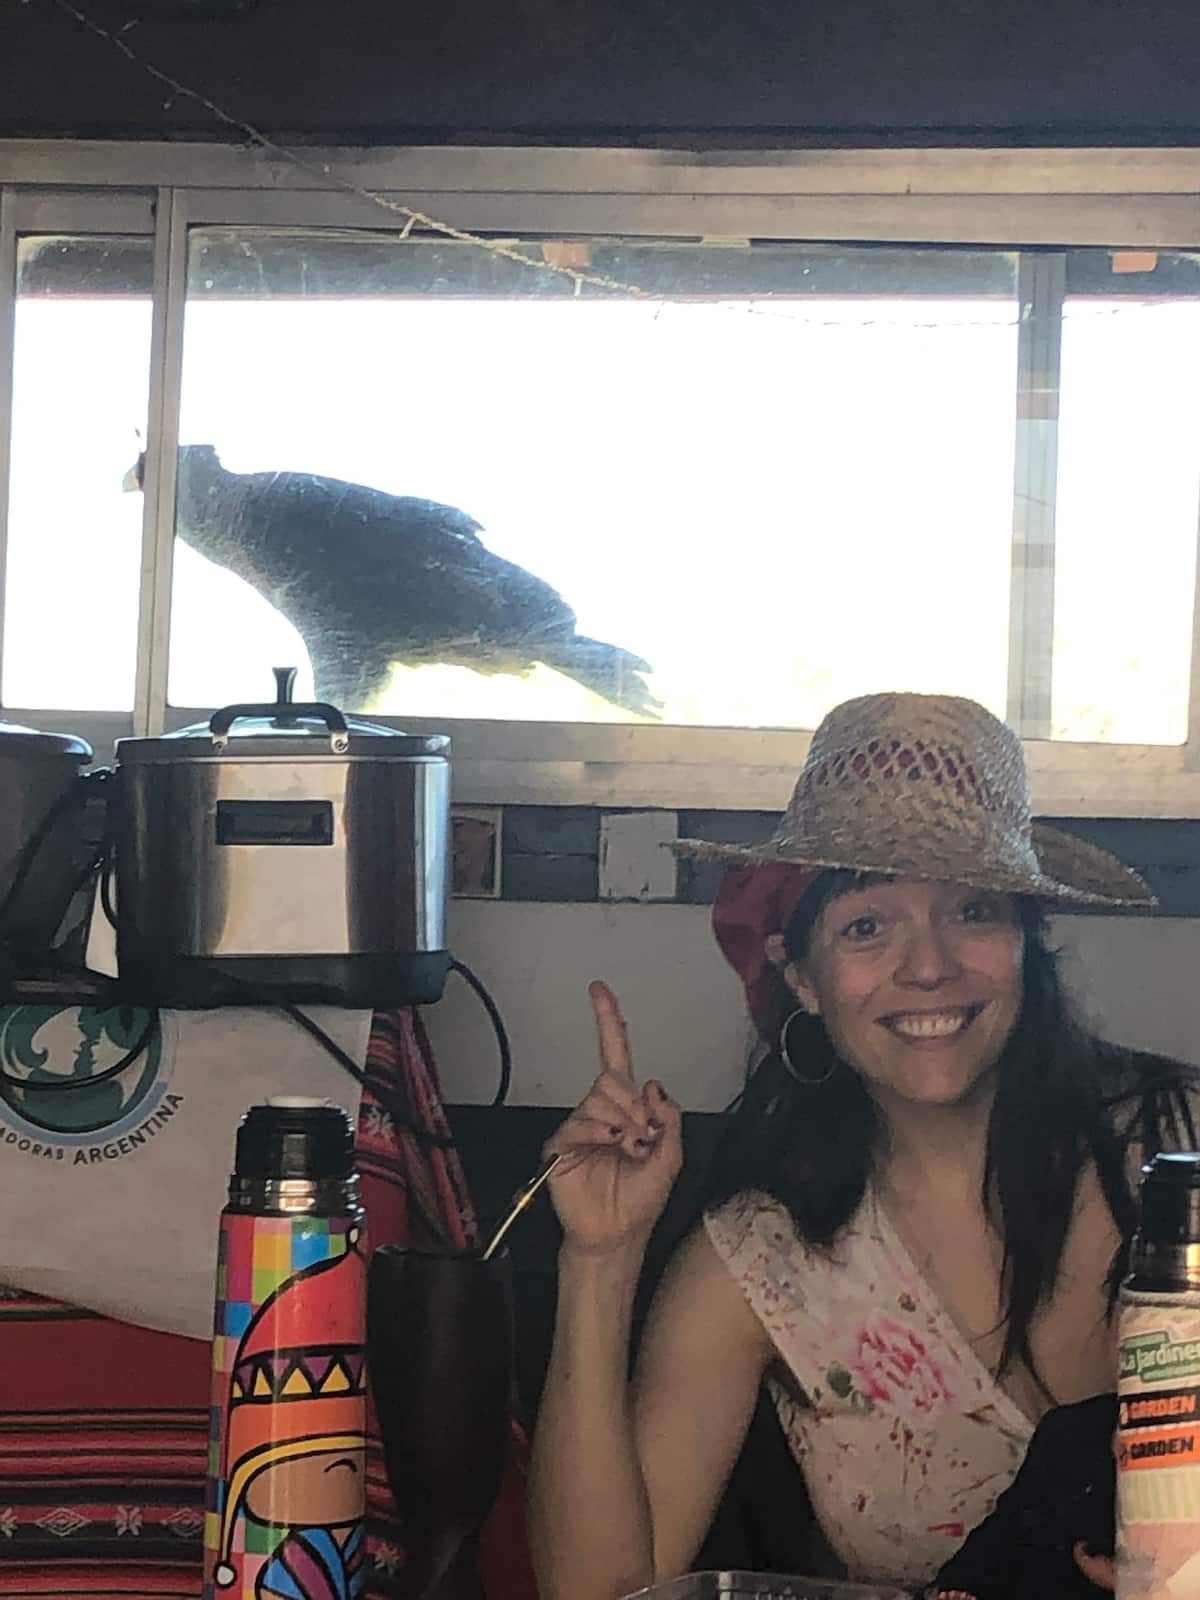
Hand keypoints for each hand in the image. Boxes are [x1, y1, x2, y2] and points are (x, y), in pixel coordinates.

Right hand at [544, 981, 682, 1256]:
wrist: (617, 1235)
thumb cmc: (640, 1200)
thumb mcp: (672, 1157)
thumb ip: (669, 1118)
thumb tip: (652, 1086)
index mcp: (625, 1109)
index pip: (615, 1056)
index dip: (608, 1022)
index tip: (599, 990)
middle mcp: (600, 1111)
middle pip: (611, 1077)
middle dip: (633, 1104)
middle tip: (642, 1136)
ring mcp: (579, 1126)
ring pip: (598, 1097)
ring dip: (621, 1123)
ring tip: (627, 1150)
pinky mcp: (560, 1144)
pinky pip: (579, 1122)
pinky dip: (600, 1133)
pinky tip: (609, 1148)